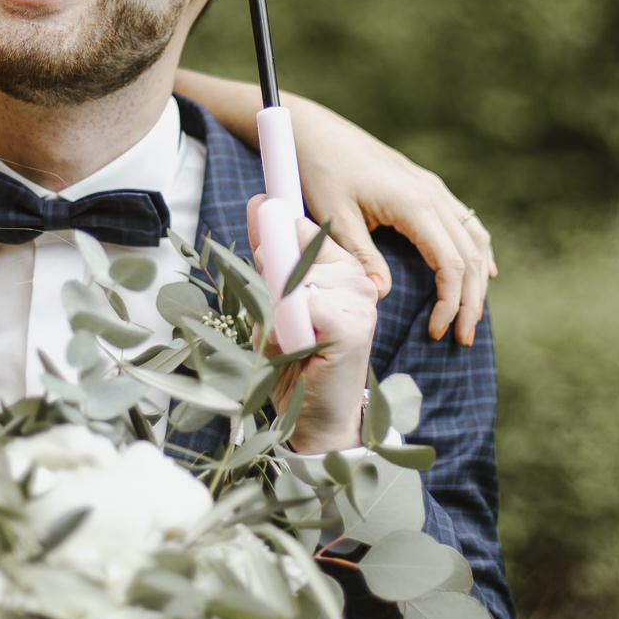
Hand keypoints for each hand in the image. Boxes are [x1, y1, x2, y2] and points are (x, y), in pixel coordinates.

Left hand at [247, 197, 377, 453]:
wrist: (316, 420)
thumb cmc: (294, 362)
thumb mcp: (273, 301)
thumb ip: (268, 254)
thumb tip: (258, 199)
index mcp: (340, 265)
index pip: (298, 226)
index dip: (271, 238)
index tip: (261, 243)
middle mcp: (356, 275)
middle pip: (291, 247)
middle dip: (268, 282)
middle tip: (280, 320)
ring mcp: (359, 297)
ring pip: (292, 276)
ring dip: (275, 312)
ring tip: (289, 340)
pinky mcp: (353, 324)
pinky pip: (300, 304)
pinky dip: (284, 329)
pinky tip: (298, 349)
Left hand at [288, 97, 495, 344]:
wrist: (317, 132)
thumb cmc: (321, 172)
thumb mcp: (335, 217)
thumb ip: (361, 257)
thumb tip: (383, 295)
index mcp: (414, 204)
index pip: (450, 263)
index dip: (450, 302)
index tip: (436, 331)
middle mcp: (433, 195)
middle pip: (470, 256)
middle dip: (471, 301)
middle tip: (463, 339)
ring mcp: (433, 188)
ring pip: (475, 238)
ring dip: (477, 279)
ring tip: (471, 316)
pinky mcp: (427, 187)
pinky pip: (465, 223)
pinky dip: (477, 251)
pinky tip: (482, 272)